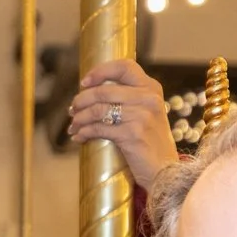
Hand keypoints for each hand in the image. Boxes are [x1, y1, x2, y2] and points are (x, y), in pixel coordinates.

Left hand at [69, 59, 179, 190]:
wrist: (165, 170)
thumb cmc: (149, 142)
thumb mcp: (145, 113)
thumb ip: (127, 99)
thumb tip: (90, 93)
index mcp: (151, 88)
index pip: (125, 66)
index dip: (100, 71)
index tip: (84, 82)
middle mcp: (149, 98)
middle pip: (103, 90)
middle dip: (81, 100)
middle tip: (72, 110)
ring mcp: (142, 116)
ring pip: (97, 109)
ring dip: (79, 118)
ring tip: (73, 126)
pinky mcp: (132, 134)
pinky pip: (98, 128)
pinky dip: (83, 132)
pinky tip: (78, 137)